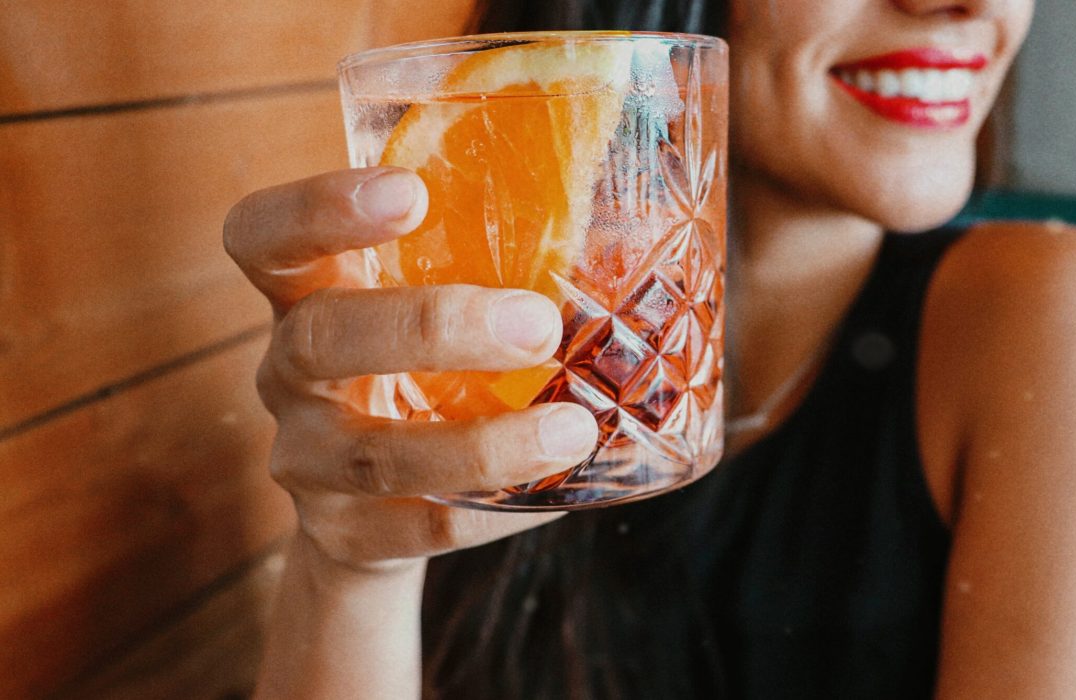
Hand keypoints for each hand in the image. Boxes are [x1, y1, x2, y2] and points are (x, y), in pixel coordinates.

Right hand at [223, 167, 597, 571]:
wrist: (368, 508)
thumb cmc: (417, 373)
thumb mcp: (426, 307)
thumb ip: (481, 260)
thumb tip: (626, 214)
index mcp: (304, 295)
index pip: (262, 235)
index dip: (317, 208)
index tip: (408, 190)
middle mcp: (288, 374)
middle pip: (320, 337)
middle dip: (430, 326)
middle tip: (537, 323)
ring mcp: (308, 460)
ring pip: (374, 454)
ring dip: (481, 444)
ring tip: (574, 429)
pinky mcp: (346, 535)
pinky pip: (421, 530)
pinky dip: (497, 513)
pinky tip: (562, 491)